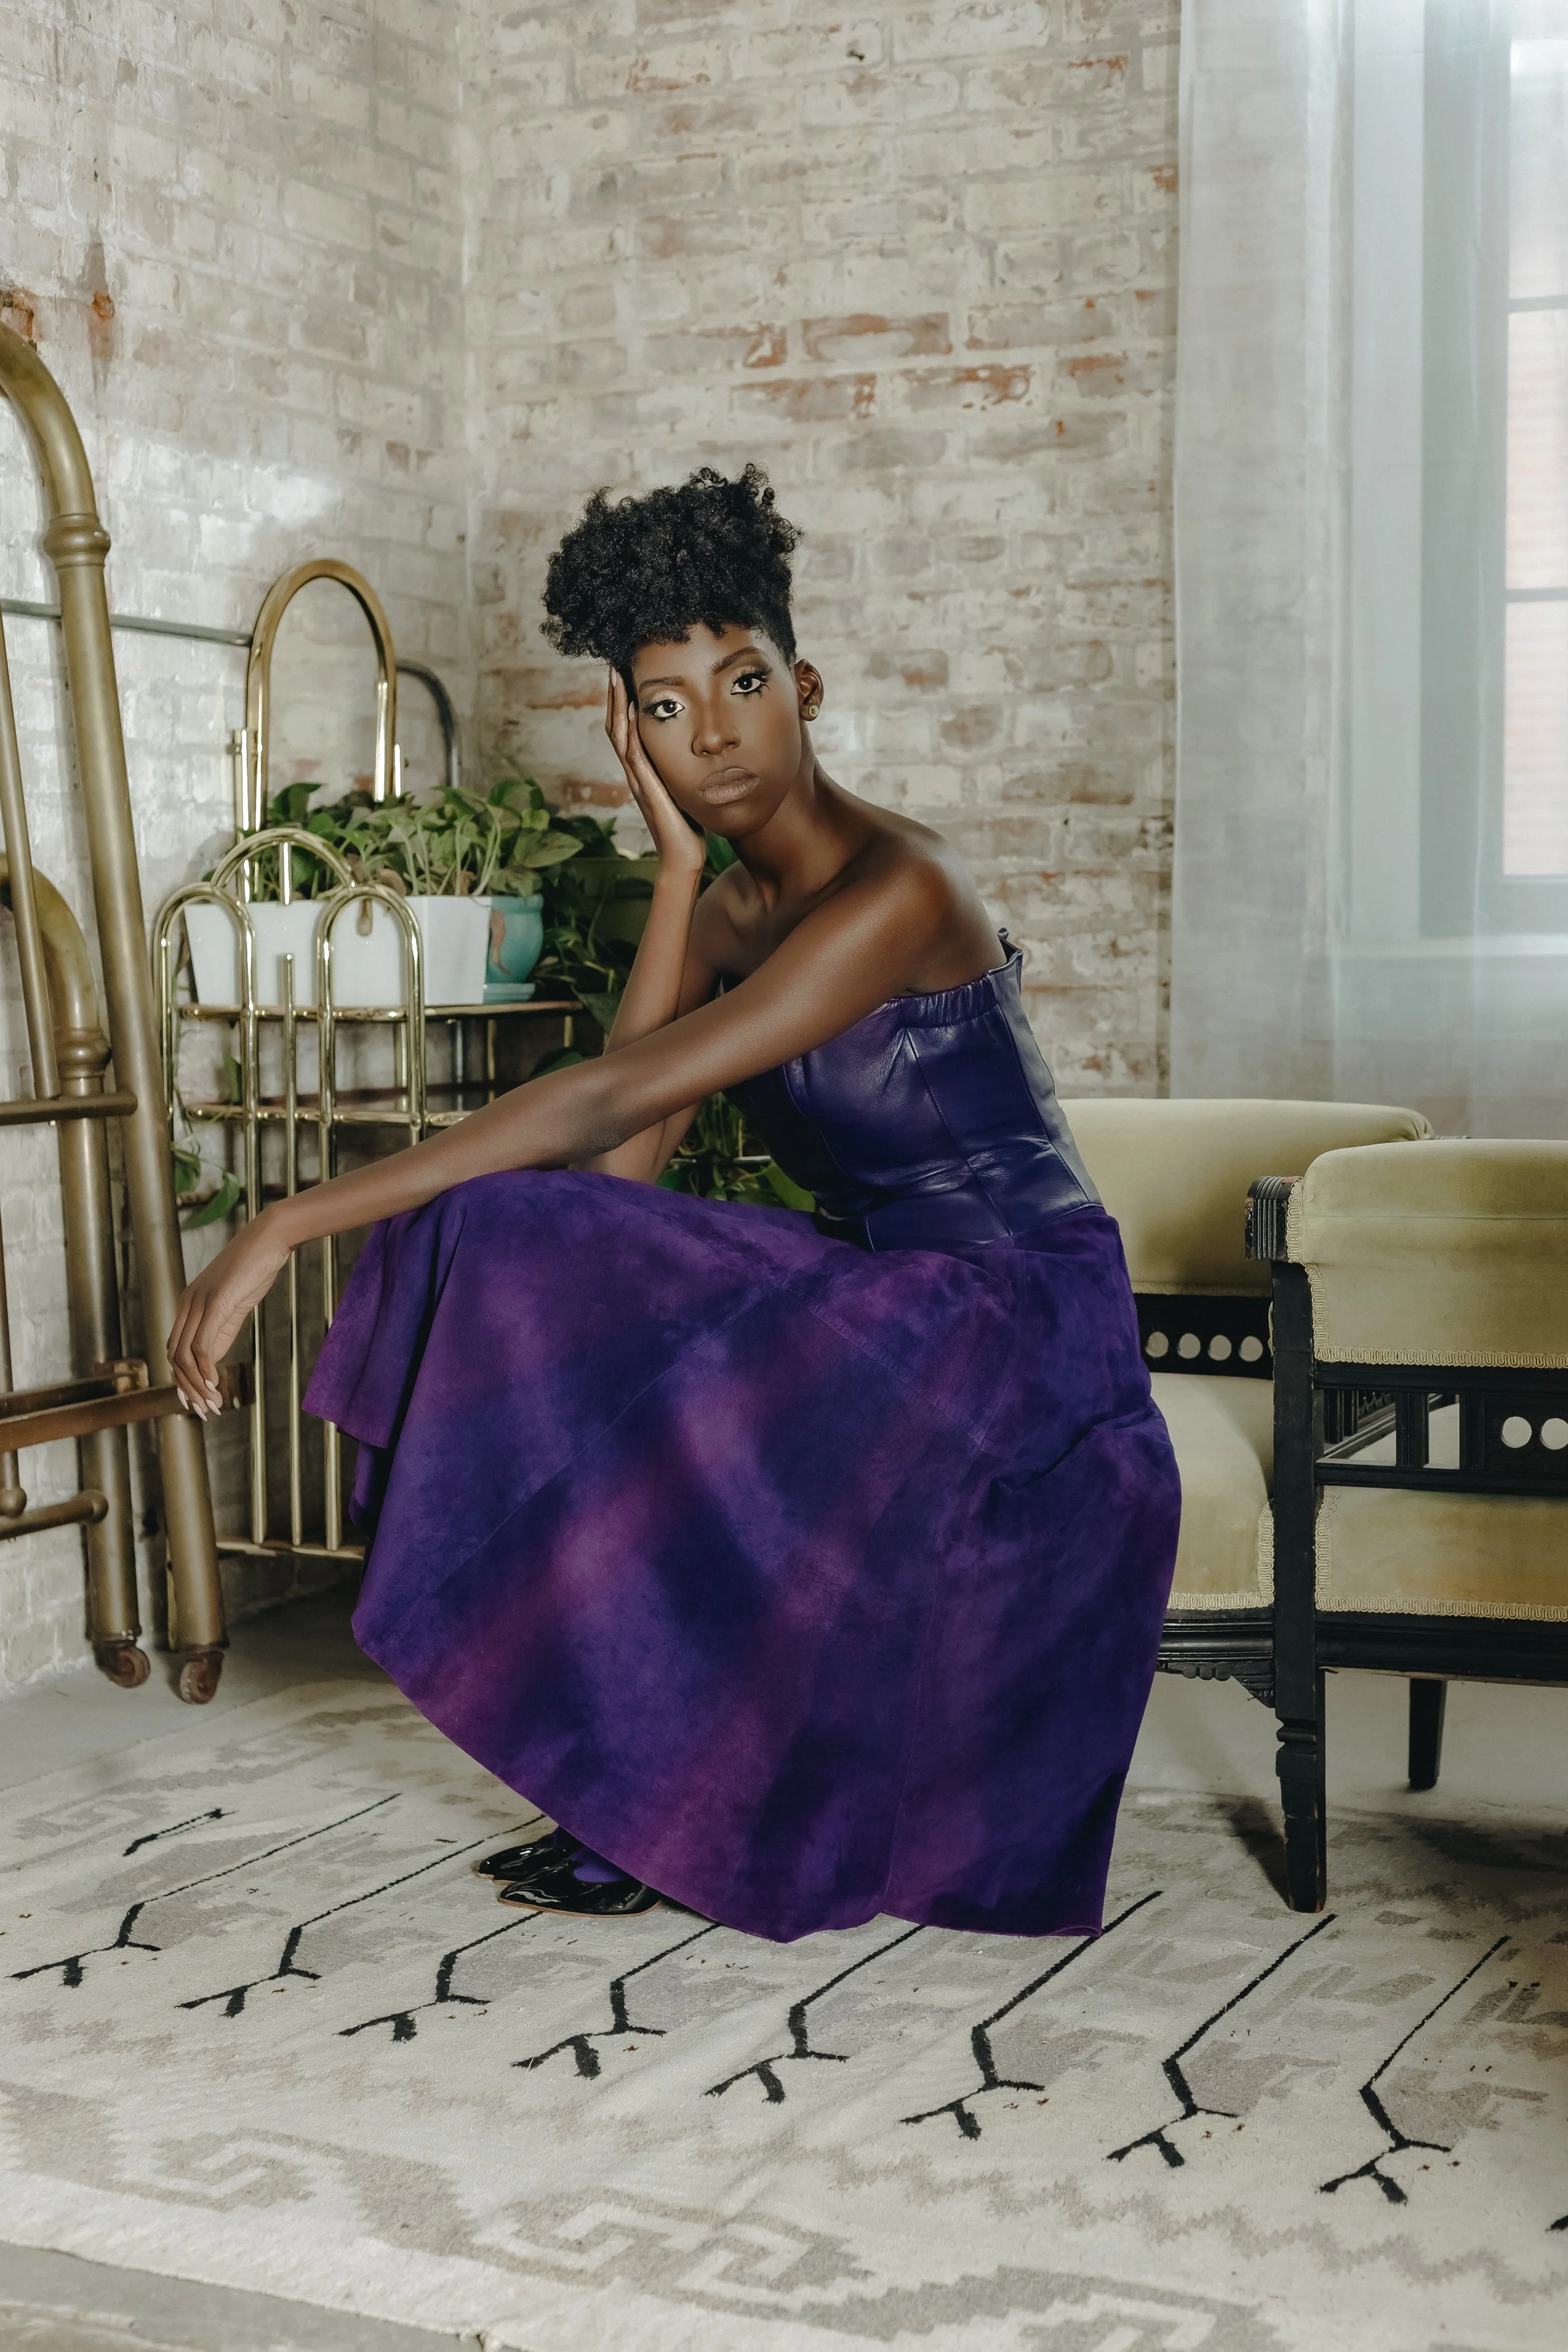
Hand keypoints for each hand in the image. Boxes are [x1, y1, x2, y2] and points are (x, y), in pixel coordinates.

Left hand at [167, 1212, 291, 1416]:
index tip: (196, 1402)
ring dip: (197, 1385)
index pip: (174, 1350)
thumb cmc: (255, 1268)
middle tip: (204, 1411)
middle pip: (174, 1357)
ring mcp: (199, 1303)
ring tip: (212, 1404)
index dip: (182, 1380)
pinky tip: (216, 1382)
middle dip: (187, 1389)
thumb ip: (220, 1329)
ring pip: (184, 1355)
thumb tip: (211, 1359)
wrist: (269, 1239)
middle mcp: (187, 1304)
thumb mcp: (234, 1304)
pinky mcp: (216, 1303)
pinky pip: (202, 1345)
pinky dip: (206, 1368)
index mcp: (189, 1304)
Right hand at [605, 669, 706, 881]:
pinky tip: (629, 710)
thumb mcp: (683, 789)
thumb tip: (694, 751)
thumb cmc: (687, 827)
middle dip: (614, 695)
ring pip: (619, 735)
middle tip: (612, 666)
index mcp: (642, 771)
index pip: (626, 730)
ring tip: (615, 676)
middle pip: (615, 726)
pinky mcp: (646, 789)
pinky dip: (628, 731)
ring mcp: (637, 780)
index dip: (622, 703)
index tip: (624, 676)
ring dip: (616, 704)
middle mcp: (635, 773)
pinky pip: (633, 755)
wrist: (683, 858)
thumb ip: (680, 770)